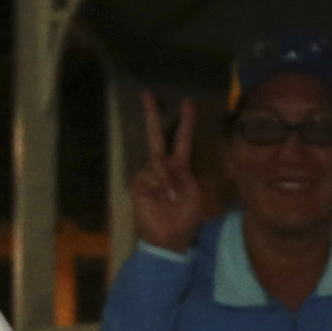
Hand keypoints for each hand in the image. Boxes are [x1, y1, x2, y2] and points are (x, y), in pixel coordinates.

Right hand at [130, 91, 210, 253]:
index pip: (182, 139)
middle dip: (152, 114)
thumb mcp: (193, 195)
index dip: (186, 122)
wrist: (171, 237)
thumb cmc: (186, 217)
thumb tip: (163, 167)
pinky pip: (150, 177)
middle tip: (147, 93)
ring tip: (172, 199)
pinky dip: (159, 186)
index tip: (188, 102)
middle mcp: (161, 166)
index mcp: (179, 167)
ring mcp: (147, 174)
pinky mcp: (138, 184)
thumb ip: (182, 177)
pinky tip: (161, 199)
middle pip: (156, 136)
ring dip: (168, 180)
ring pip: (158, 164)